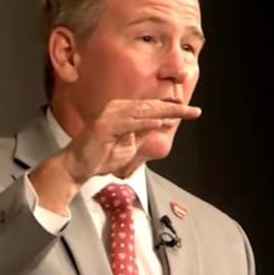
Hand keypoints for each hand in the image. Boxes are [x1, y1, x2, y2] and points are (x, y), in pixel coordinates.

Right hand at [30, 100, 200, 213]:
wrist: (79, 167)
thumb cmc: (102, 155)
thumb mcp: (131, 144)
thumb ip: (145, 132)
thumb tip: (164, 122)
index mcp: (123, 111)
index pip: (151, 107)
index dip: (172, 108)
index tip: (191, 110)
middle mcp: (117, 109)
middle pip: (151, 107)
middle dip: (175, 109)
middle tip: (194, 111)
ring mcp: (110, 116)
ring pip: (143, 112)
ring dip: (165, 112)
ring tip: (184, 113)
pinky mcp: (104, 126)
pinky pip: (130, 123)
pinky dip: (146, 123)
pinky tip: (162, 122)